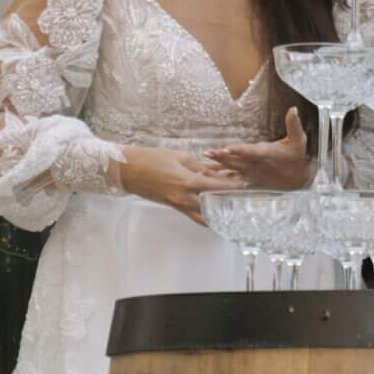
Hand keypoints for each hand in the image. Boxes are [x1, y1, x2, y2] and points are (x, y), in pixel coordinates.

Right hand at [119, 144, 242, 221]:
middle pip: (213, 205)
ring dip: (216, 214)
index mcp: (187, 182)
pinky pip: (193, 215)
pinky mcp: (173, 207)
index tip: (245, 184)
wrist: (128, 171)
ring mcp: (178, 205)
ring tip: (229, 209)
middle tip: (241, 200)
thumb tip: (216, 171)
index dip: (232, 185)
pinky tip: (212, 210)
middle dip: (228, 203)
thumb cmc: (152, 159)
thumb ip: (200, 165)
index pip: (216, 186)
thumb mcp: (179, 156)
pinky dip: (204, 214)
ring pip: (203, 216)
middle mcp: (184, 198)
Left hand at [206, 109, 310, 189]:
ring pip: (231, 170)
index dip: (239, 150)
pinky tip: (207, 177)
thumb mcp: (299, 141)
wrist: (297, 180)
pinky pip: (231, 179)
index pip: (251, 151)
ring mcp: (251, 173)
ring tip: (201, 167)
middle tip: (207, 153)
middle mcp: (256, 164)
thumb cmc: (296, 158)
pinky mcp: (248, 178)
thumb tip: (293, 109)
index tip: (227, 148)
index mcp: (266, 154)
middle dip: (221, 157)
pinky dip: (219, 178)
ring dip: (216, 168)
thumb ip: (294, 125)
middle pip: (236, 160)